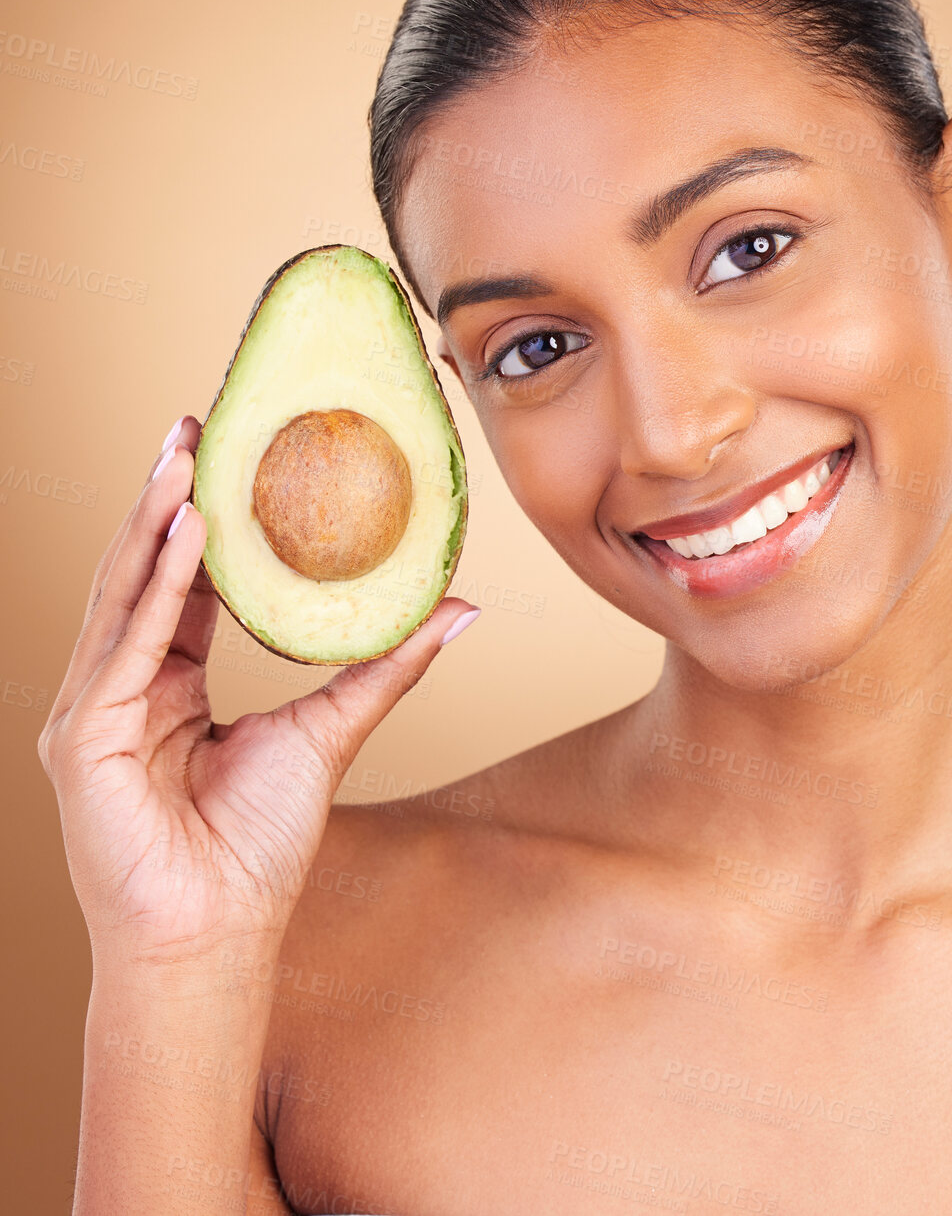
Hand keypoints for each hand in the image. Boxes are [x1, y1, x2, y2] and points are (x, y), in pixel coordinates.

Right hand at [38, 415, 477, 977]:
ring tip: (185, 453)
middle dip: (167, 497)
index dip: (201, 521)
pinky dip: (158, 586)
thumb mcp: (330, 730)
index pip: (183, 585)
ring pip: (124, 594)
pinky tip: (188, 530)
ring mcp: (91, 712)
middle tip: (192, 425)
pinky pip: (126, 646)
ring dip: (154, 521)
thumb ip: (385, 664)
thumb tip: (460, 607)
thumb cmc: (258, 847)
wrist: (218, 935)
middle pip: (145, 574)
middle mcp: (121, 688)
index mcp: (168, 686)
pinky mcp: (81, 738)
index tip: (225, 454)